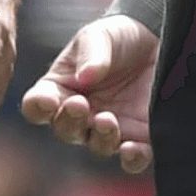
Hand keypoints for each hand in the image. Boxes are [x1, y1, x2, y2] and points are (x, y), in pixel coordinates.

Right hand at [19, 13, 157, 171]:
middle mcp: (82, 115)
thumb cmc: (119, 37)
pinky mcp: (141, 137)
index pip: (37, 106)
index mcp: (60, 90)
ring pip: (97, 146)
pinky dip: (131, 159)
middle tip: (80, 105)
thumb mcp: (100, 36)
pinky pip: (132, 160)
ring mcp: (111, 128)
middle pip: (66, 130)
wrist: (158, 40)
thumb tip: (85, 77)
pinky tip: (132, 150)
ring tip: (107, 120)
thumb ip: (91, 52)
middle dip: (69, 121)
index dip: (38, 107)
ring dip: (100, 138)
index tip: (49, 100)